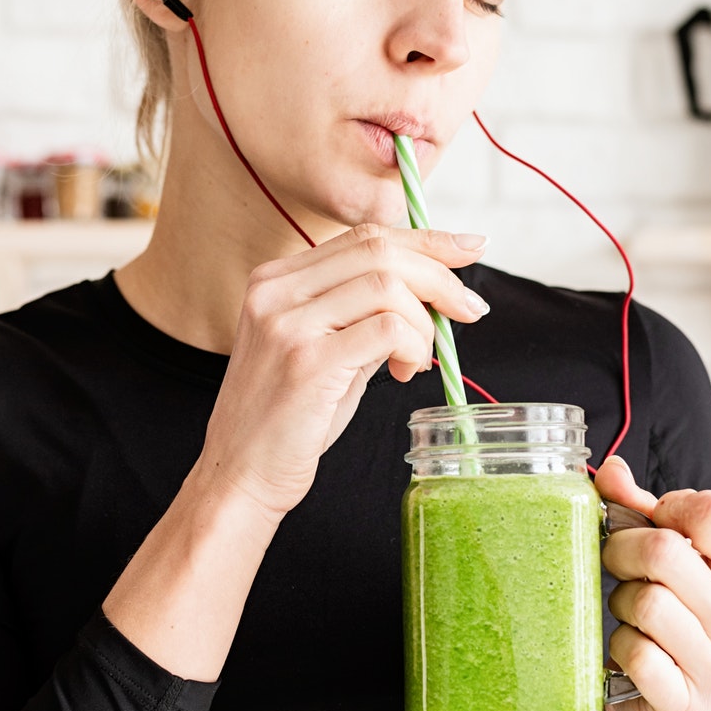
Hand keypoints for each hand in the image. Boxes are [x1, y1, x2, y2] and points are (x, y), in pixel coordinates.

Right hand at [198, 223, 488, 522]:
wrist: (241, 474)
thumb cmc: (288, 419)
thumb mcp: (325, 349)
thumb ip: (365, 314)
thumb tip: (434, 289)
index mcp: (276, 279)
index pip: (363, 237)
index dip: (425, 240)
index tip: (469, 248)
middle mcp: (276, 291)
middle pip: (379, 251)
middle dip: (439, 277)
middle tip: (467, 311)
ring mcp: (287, 324)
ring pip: (388, 286)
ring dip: (424, 323)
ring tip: (418, 360)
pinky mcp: (306, 361)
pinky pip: (387, 329)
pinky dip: (413, 346)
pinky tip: (404, 371)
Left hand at [595, 454, 710, 710]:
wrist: (675, 703)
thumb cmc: (671, 615)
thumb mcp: (667, 558)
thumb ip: (640, 510)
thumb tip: (612, 472)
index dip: (668, 508)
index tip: (653, 522)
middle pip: (665, 552)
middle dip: (622, 549)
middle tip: (616, 563)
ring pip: (646, 603)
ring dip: (621, 603)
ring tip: (629, 613)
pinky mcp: (685, 703)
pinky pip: (637, 655)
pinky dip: (621, 648)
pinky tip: (630, 652)